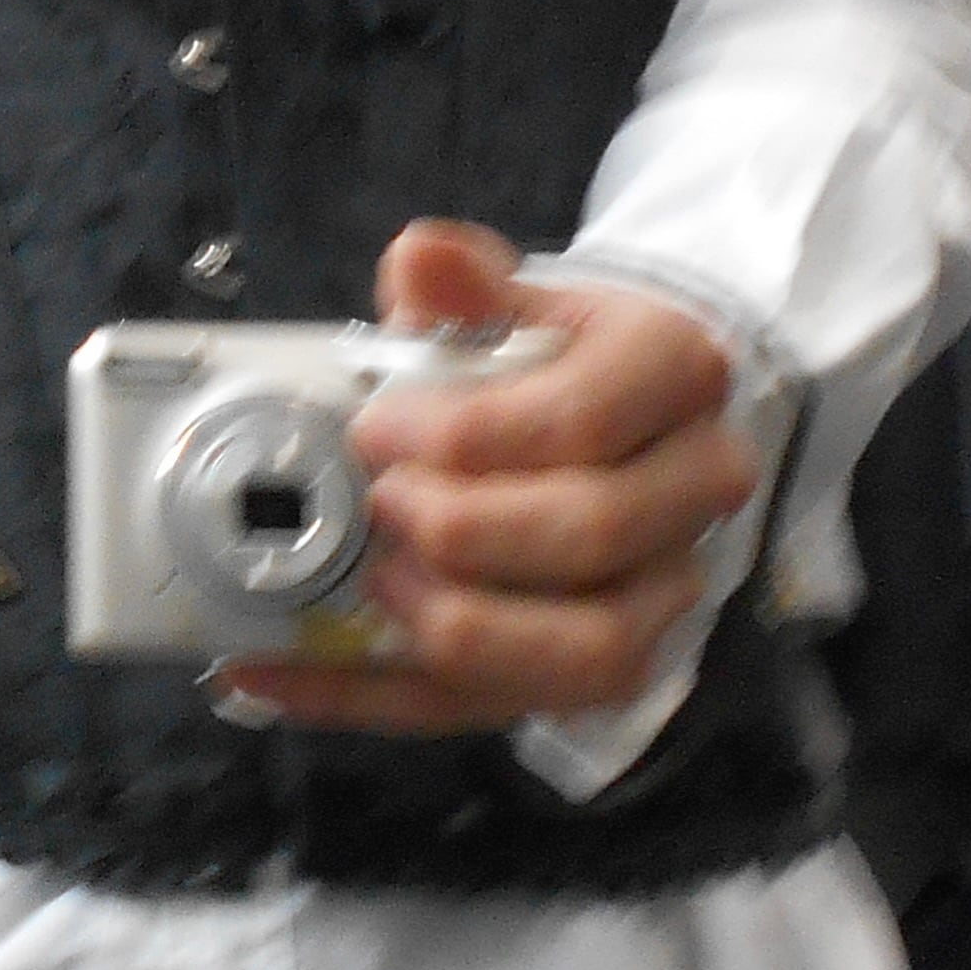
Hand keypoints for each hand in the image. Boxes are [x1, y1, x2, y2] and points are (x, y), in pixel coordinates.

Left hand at [213, 221, 755, 738]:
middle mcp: (694, 491)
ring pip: (593, 652)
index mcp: (677, 378)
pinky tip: (276, 673)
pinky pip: (495, 709)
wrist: (615, 422)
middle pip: (593, 534)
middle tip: (377, 500)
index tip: (377, 425)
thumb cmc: (553, 362)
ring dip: (463, 629)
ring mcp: (663, 591)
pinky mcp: (601, 667)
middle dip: (462, 527)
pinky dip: (374, 701)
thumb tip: (421, 260)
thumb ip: (466, 285)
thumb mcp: (514, 303)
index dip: (466, 434)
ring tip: (376, 584)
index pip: (584, 419)